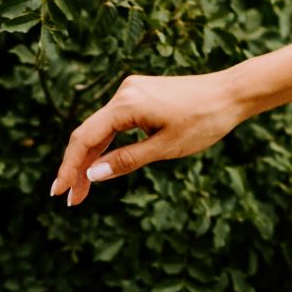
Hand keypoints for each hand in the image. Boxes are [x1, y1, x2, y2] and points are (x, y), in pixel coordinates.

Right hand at [51, 71, 248, 205]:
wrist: (231, 93)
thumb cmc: (204, 121)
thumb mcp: (165, 148)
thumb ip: (126, 161)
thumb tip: (93, 176)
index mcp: (127, 104)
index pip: (85, 139)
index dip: (69, 168)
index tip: (59, 193)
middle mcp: (124, 93)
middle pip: (89, 135)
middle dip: (78, 168)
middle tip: (71, 200)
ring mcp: (131, 92)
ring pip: (100, 130)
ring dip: (91, 159)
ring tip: (82, 190)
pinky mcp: (139, 95)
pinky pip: (114, 123)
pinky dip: (106, 145)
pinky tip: (100, 166)